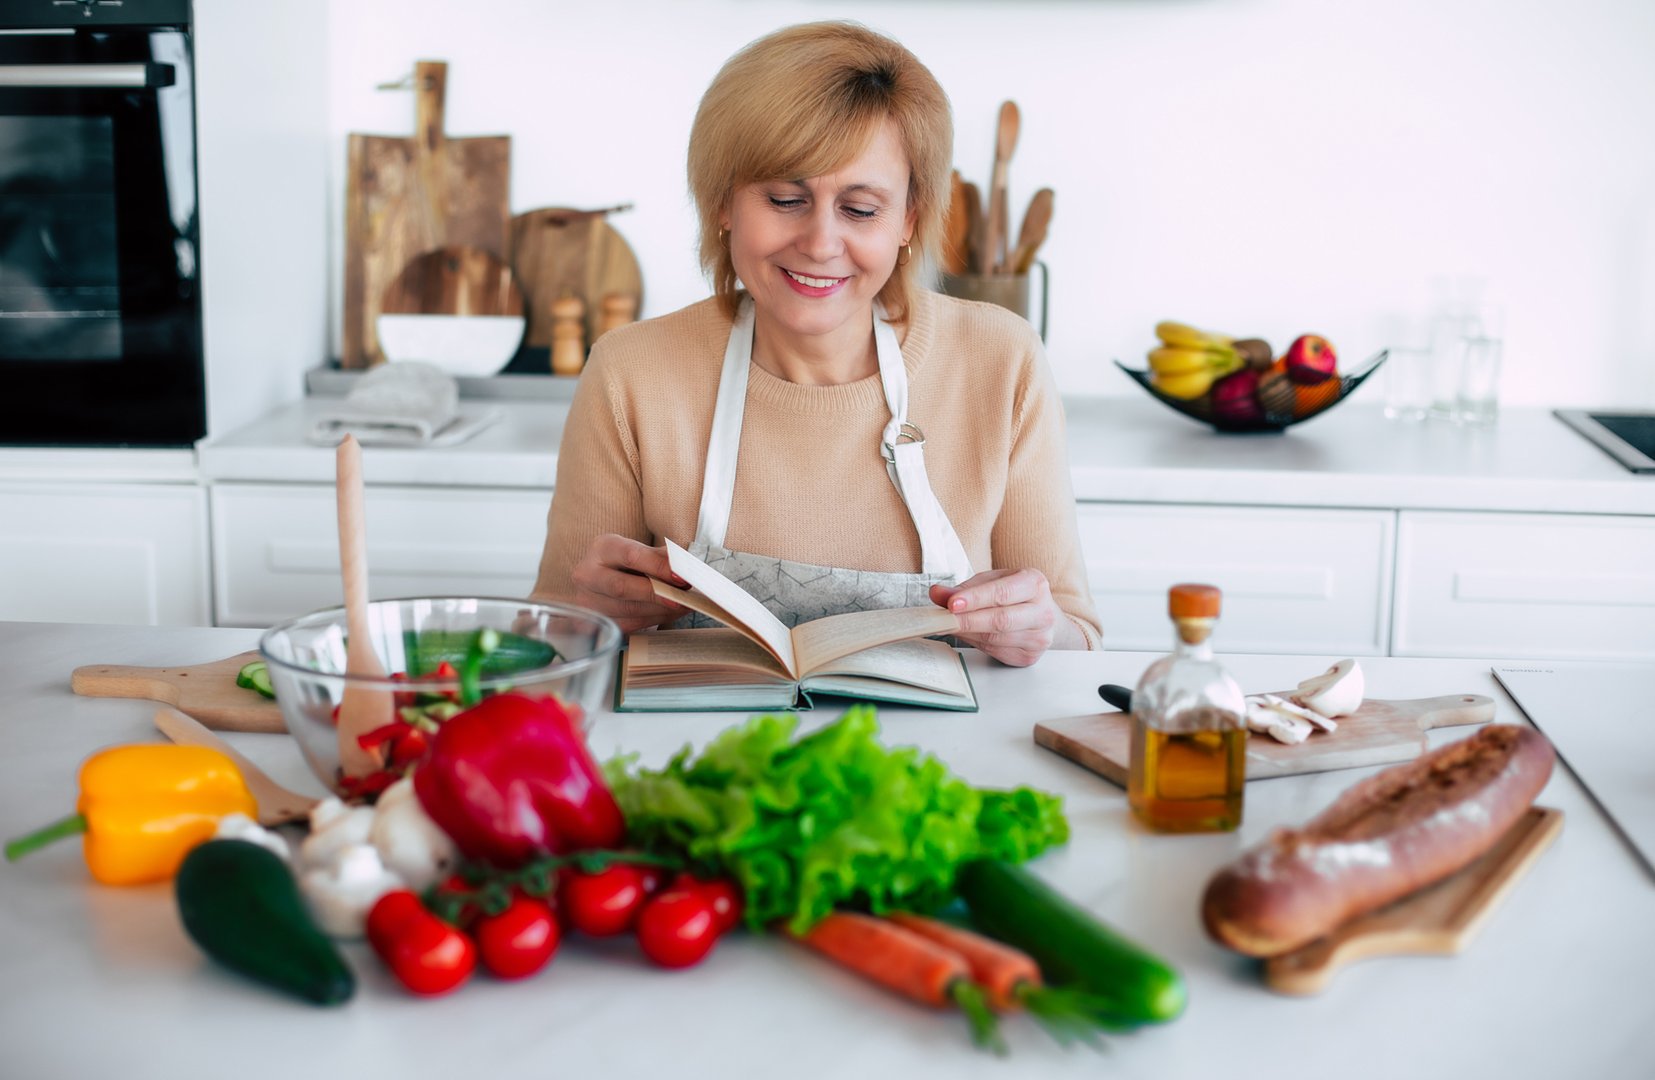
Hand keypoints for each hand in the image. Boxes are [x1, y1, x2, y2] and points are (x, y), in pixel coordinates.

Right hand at [569, 534, 690, 632]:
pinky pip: (629, 624)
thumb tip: (684, 568)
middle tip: (683, 598)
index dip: (658, 567)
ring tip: (683, 606)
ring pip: (627, 610)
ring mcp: (587, 601)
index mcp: (602, 548)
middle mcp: (587, 574)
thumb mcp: (641, 551)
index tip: (681, 577)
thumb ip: (661, 557)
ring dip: (660, 610)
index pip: (630, 556)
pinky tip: (670, 614)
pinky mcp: (594, 623)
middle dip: (656, 594)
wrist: (603, 578)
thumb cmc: (627, 563)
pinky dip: (654, 619)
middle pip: (622, 588)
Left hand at [930, 568, 1072, 666]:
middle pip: (1000, 620)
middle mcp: (1043, 612)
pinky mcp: (1029, 657)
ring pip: (995, 639)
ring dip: (967, 633)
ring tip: (949, 624)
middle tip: (943, 619)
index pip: (1002, 593)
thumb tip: (938, 593)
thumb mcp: (990, 582)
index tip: (952, 603)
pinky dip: (975, 643)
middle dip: (967, 620)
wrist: (1039, 615)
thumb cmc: (1014, 595)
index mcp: (1035, 584)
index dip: (975, 599)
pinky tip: (967, 634)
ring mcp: (1039, 638)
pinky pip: (994, 652)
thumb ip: (964, 588)